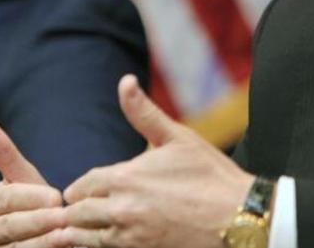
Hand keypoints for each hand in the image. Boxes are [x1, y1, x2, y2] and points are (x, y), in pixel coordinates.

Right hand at [0, 115, 66, 247]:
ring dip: (43, 243)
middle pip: (7, 226)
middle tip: (64, 216)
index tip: (56, 196)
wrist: (43, 239)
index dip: (29, 197)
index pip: (2, 200)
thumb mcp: (22, 180)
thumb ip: (2, 153)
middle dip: (38, 221)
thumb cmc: (35, 205)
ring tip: (67, 234)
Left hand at [55, 74, 254, 247]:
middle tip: (74, 211)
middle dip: (77, 210)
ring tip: (80, 227)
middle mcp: (121, 209)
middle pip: (80, 213)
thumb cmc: (211, 174)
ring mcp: (131, 236)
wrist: (239, 216)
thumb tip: (125, 81)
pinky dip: (99, 244)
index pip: (84, 184)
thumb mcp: (177, 137)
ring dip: (82, 231)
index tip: (77, 190)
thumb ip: (144, 113)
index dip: (80, 187)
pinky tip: (102, 240)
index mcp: (126, 177)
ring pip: (88, 237)